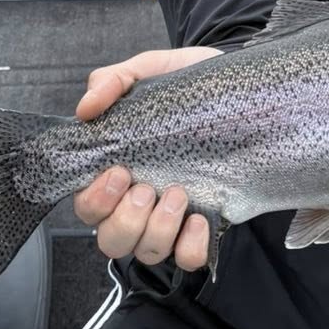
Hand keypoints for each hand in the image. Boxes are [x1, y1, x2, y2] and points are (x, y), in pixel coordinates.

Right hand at [72, 45, 222, 266]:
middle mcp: (139, 203)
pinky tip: (201, 218)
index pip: (86, 206)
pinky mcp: (206, 226)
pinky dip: (190, 246)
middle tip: (145, 187)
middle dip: (125, 220)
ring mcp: (171, 219)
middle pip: (110, 240)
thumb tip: (85, 109)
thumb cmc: (186, 84)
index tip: (118, 172)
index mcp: (116, 172)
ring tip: (179, 193)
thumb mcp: (148, 70)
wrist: (242, 85)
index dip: (95, 200)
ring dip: (159, 230)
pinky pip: (188, 259)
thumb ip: (112, 81)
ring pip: (147, 253)